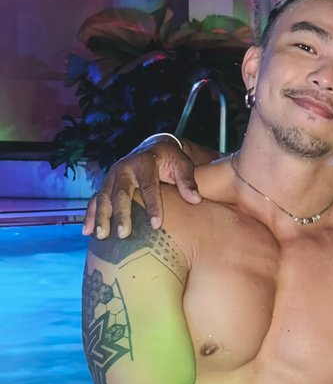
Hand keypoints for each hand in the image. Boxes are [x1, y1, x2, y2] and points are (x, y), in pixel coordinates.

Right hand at [83, 136, 199, 238]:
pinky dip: (90, 215)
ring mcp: (112, 177)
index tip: (157, 225)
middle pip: (120, 193)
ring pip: (103, 198)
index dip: (152, 205)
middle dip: (121, 214)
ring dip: (101, 217)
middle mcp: (124, 168)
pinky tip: (87, 232)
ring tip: (102, 236)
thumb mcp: (182, 165)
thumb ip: (187, 181)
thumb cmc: (170, 160)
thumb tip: (195, 199)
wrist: (152, 148)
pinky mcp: (105, 185)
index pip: (148, 186)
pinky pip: (95, 201)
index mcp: (144, 162)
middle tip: (124, 234)